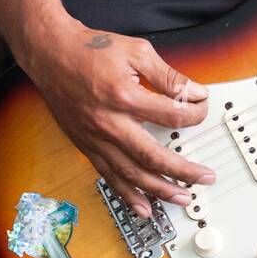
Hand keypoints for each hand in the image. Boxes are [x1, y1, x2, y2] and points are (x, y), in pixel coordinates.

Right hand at [25, 20, 212, 218]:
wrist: (52, 55)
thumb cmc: (91, 50)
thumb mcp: (136, 51)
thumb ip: (167, 75)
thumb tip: (194, 92)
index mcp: (124, 96)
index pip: (171, 114)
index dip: (194, 113)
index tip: (203, 108)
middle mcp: (109, 123)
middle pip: (153, 155)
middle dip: (183, 170)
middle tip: (205, 177)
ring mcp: (95, 138)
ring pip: (131, 173)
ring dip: (159, 190)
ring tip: (182, 198)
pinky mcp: (86, 146)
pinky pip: (109, 176)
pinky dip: (127, 194)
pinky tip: (144, 207)